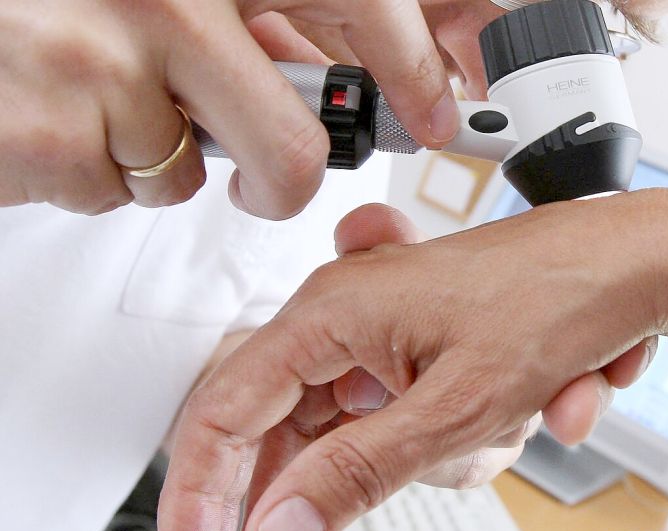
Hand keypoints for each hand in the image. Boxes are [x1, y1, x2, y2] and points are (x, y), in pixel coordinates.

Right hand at [0, 0, 470, 217]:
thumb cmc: (49, 9)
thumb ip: (244, 17)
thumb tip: (326, 63)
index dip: (407, 62)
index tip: (434, 111)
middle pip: (292, 138)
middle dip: (288, 182)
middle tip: (272, 184)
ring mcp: (106, 64)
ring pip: (200, 176)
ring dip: (161, 160)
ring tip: (103, 104)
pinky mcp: (58, 137)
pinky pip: (129, 192)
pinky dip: (104, 174)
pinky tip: (62, 119)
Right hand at [159, 193, 667, 530]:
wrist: (632, 264)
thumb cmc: (557, 296)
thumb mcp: (456, 405)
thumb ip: (358, 470)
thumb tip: (278, 525)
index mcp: (332, 311)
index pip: (226, 412)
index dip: (204, 492)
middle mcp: (345, 315)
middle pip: (278, 425)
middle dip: (313, 485)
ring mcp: (382, 333)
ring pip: (346, 429)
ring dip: (417, 457)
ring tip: (502, 427)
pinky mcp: (415, 349)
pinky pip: (392, 416)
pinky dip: (437, 441)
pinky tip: (512, 416)